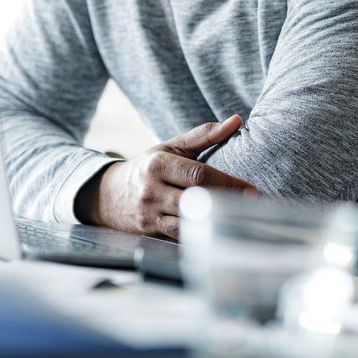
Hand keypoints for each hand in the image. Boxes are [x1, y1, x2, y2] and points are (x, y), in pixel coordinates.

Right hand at [79, 115, 257, 238]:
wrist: (107, 194)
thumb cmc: (147, 167)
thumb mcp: (170, 147)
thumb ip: (204, 135)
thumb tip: (237, 121)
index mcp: (159, 164)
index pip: (199, 174)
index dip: (228, 183)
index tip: (251, 189)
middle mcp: (152, 189)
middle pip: (195, 199)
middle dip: (225, 203)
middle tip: (251, 205)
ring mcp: (148, 213)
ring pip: (187, 221)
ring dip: (214, 221)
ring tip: (238, 220)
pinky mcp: (149, 231)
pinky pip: (179, 236)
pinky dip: (199, 235)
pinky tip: (217, 232)